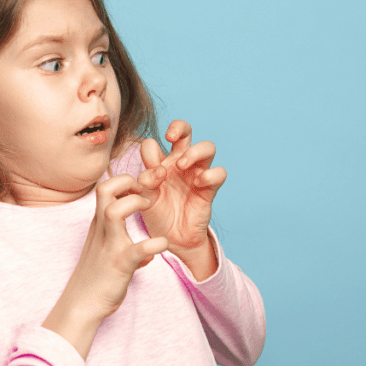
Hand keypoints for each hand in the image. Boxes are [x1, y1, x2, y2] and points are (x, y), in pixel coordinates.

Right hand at [63, 174, 168, 319]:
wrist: (81, 306)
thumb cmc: (95, 280)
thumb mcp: (110, 257)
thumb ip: (130, 250)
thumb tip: (149, 254)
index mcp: (99, 225)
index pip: (105, 187)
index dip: (123, 181)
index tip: (139, 192)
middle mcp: (102, 230)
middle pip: (105, 189)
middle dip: (127, 182)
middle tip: (143, 194)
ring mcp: (110, 246)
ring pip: (114, 211)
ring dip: (135, 204)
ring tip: (149, 209)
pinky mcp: (120, 264)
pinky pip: (140, 249)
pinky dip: (155, 244)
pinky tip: (162, 245)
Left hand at [136, 120, 225, 277]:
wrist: (172, 238)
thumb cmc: (157, 214)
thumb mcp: (146, 198)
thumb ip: (146, 181)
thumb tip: (156, 170)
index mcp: (159, 163)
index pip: (153, 143)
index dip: (150, 151)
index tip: (149, 169)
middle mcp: (179, 164)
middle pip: (185, 131)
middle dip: (179, 127)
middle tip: (170, 138)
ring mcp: (196, 174)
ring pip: (207, 147)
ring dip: (195, 151)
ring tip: (183, 165)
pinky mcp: (210, 188)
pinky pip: (219, 172)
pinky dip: (211, 173)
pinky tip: (199, 182)